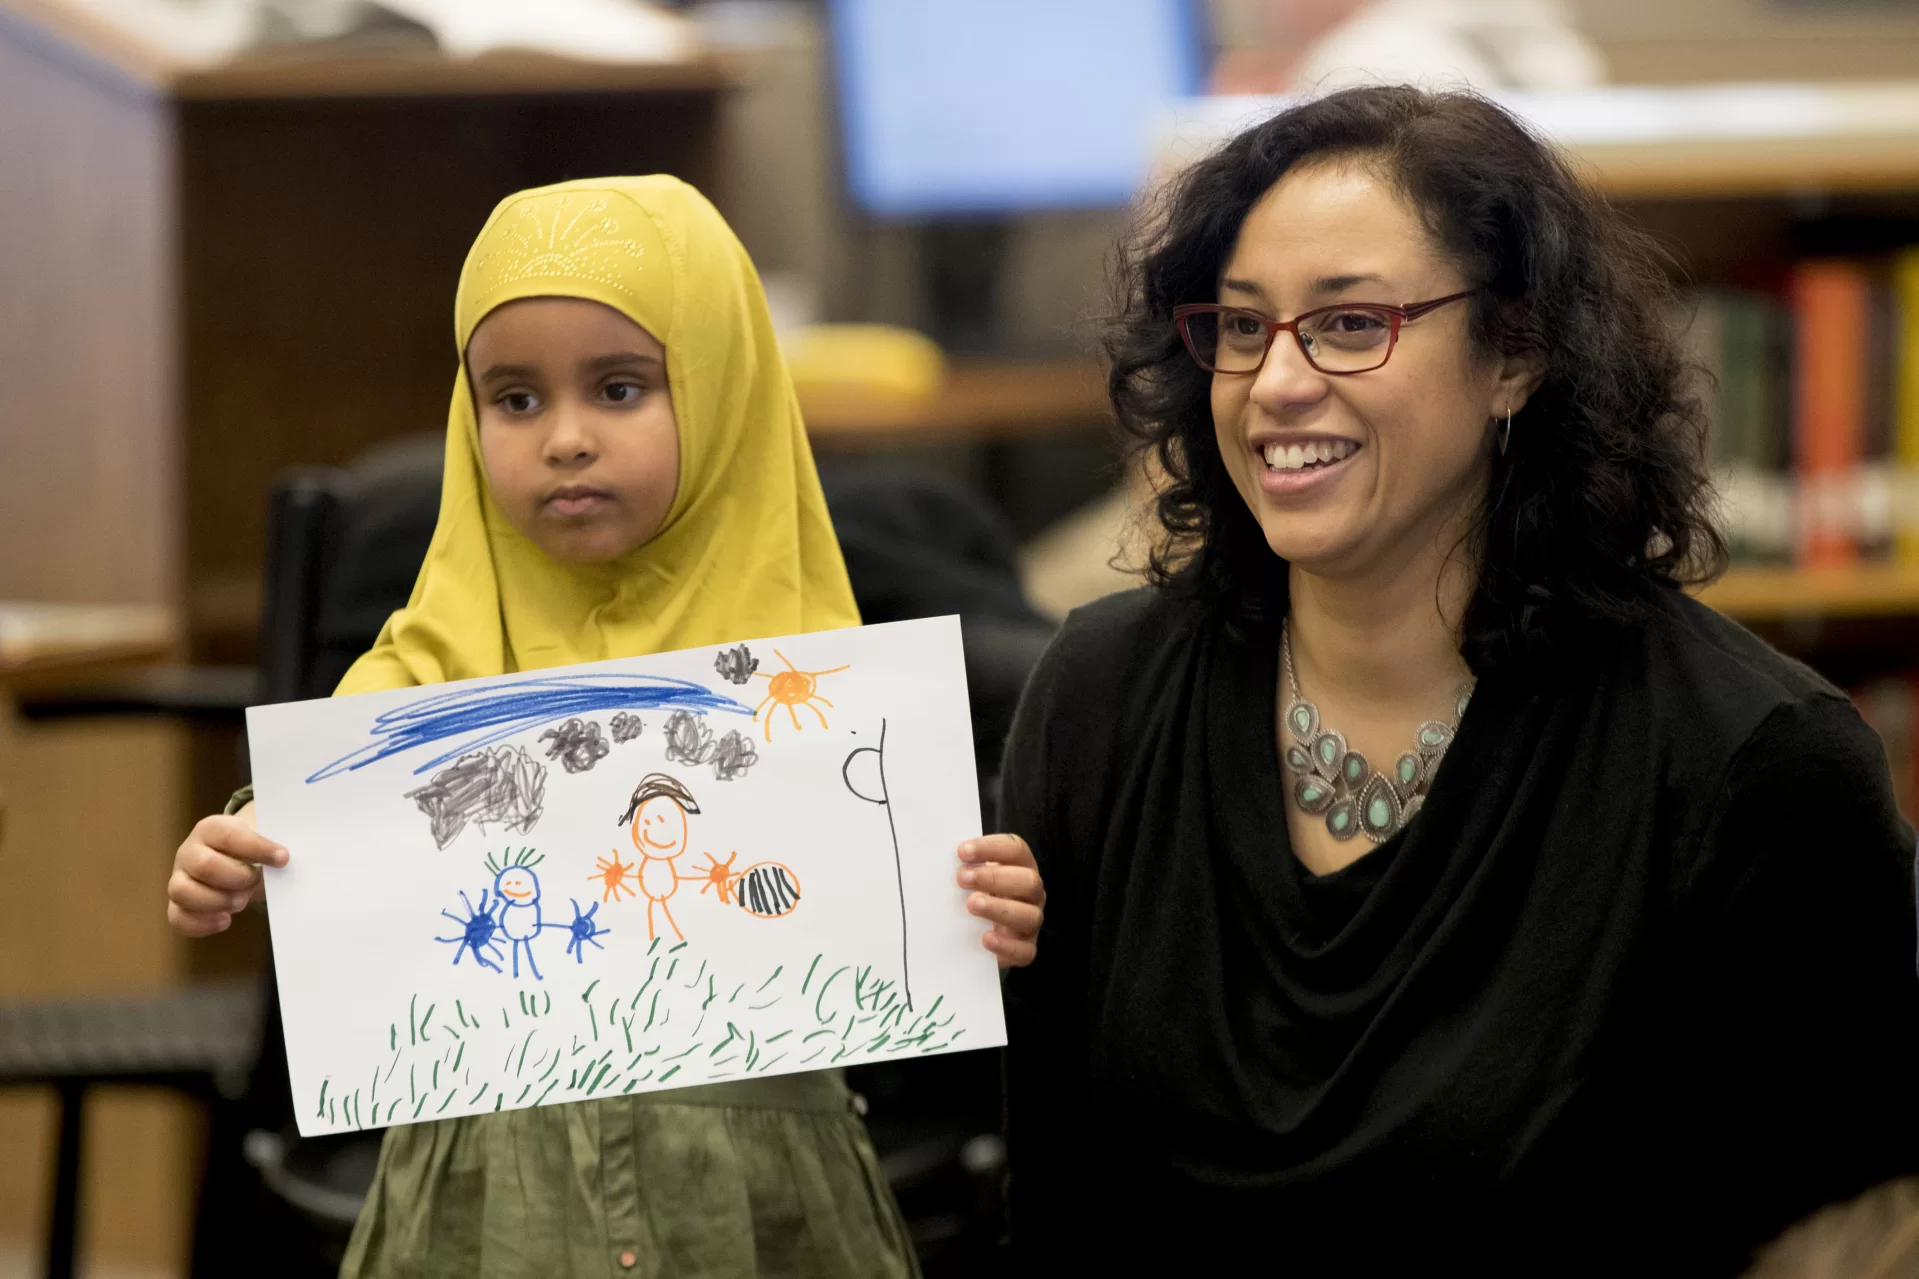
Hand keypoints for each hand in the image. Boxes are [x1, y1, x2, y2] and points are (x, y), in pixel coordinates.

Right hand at [166, 802, 287, 937]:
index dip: (257, 847)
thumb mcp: (262, 842)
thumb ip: (271, 849)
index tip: (284, 858)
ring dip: (216, 901)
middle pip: (203, 865)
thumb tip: (285, 861)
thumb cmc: (250, 851)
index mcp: (212, 828)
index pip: (229, 835)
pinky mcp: (178, 904)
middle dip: (235, 878)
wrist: (234, 861)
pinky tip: (225, 921)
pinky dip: (202, 924)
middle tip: (254, 881)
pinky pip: (177, 918)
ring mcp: (180, 878)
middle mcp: (189, 851)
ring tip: (241, 901)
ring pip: (182, 892)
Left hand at [957, 834, 1044, 967]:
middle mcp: (1032, 893)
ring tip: (972, 905)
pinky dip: (1006, 945)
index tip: (962, 851)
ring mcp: (1031, 921)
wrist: (979, 932)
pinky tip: (986, 939)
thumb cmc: (975, 894)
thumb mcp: (972, 876)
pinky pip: (1025, 951)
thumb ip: (964, 865)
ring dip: (1000, 908)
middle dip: (994, 877)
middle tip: (962, 878)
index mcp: (1020, 866)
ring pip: (1030, 915)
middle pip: (1028, 881)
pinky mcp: (1026, 949)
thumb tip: (940, 856)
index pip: (1015, 850)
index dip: (991, 848)